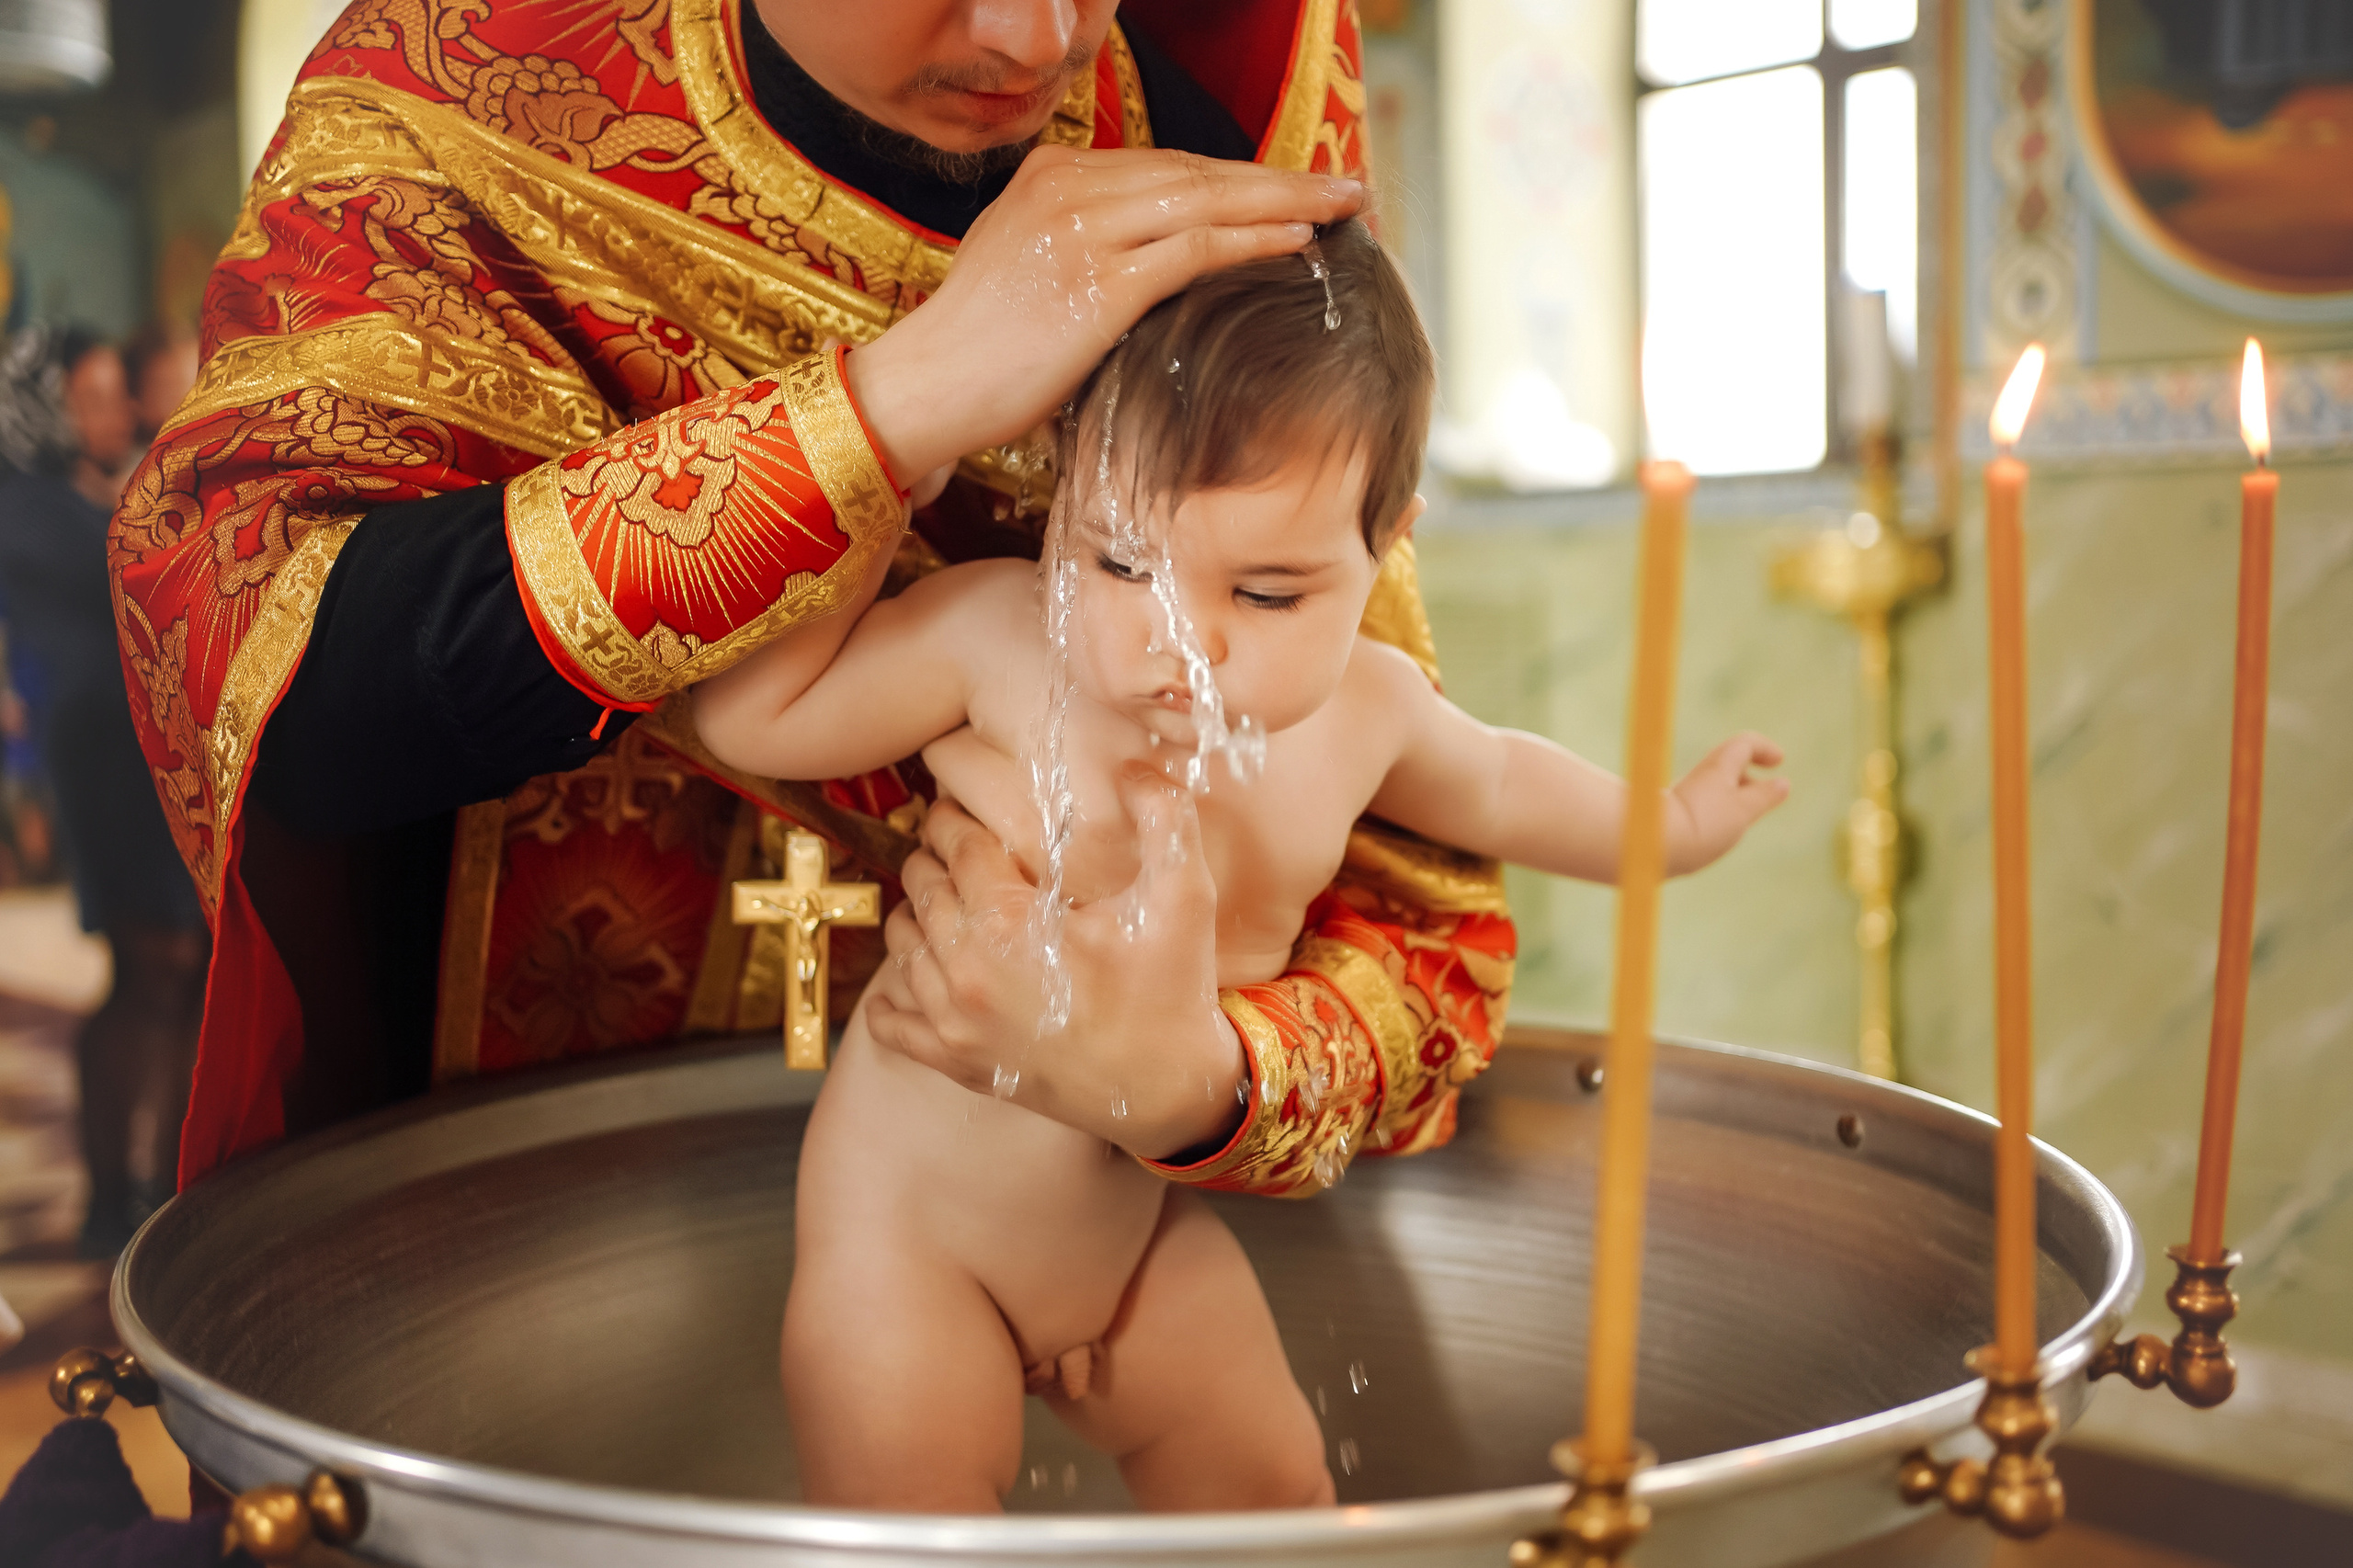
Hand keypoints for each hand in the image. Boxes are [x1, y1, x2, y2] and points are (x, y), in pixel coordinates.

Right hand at [846, 146, 1362, 481]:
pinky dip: (1254, 240)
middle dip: (1280, 177)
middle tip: (1345, 186)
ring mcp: (1083, 229)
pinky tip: (1301, 242)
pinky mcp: (1099, 280)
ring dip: (1286, 201)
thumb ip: (1087, 253)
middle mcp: (1068, 189)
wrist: (922, 389)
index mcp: (1051, 178)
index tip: (1293, 187)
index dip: (1240, 176)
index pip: (1168, 166)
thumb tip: (1152, 269)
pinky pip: (1196, 248)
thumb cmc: (978, 355)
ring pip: (1208, 200)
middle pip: (1198, 171)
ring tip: (1345, 207)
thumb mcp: (1028, 276)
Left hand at [864, 771, 1245, 1157]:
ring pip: (901, 943)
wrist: (1166, 1094)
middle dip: (934, 858)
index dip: (955, 817)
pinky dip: (890, 996)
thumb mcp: (1184, 897)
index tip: (959, 806)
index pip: (958, 847)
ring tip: (945, 898)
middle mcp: (966, 973)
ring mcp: (954, 1023)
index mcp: (1009, 925)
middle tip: (955, 846)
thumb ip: (1166, 818)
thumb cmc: (1173, 992)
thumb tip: (1137, 766)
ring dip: (916, 913)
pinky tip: (909, 976)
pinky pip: (890, 1023)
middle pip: (920, 887)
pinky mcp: (954, 1062)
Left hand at [1667, 732, 1788, 872]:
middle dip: (1750, 775)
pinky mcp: (1676, 813)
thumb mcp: (1743, 811)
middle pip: (1729, 764)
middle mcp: (1701, 776)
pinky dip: (1719, 811)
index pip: (1744, 743)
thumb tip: (1782, 784)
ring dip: (1736, 795)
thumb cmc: (1702, 825)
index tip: (1779, 761)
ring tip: (1744, 819)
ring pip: (1716, 786)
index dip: (1764, 748)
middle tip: (1766, 794)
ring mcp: (1686, 794)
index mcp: (1719, 767)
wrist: (1653, 846)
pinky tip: (1718, 834)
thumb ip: (1764, 797)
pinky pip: (1703, 804)